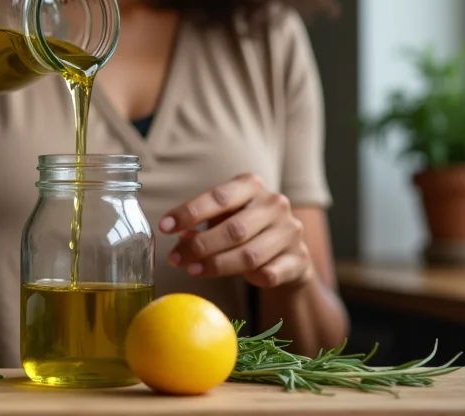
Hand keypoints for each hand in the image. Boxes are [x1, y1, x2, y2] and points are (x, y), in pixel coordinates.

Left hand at [159, 173, 313, 288]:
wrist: (288, 249)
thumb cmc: (245, 226)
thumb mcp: (224, 216)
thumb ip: (203, 224)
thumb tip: (180, 238)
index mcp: (251, 185)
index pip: (218, 197)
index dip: (189, 213)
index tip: (165, 226)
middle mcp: (274, 203)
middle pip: (233, 229)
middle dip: (200, 246)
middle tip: (175, 258)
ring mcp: (290, 231)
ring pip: (249, 255)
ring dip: (216, 265)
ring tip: (192, 270)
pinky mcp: (300, 259)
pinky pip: (269, 274)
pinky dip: (251, 279)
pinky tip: (239, 280)